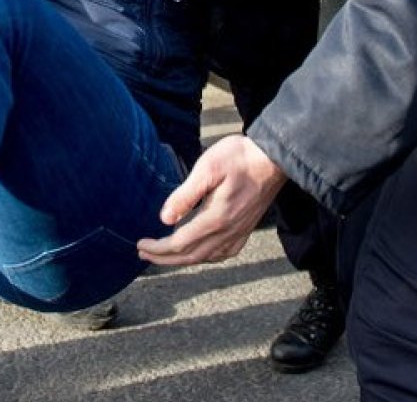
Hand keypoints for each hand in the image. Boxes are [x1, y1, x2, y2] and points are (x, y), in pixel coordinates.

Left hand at [137, 135, 286, 265]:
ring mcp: (239, 232)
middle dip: (164, 258)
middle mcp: (228, 231)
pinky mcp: (247, 229)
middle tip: (144, 254)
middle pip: (190, 256)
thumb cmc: (240, 157)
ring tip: (165, 256)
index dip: (158, 247)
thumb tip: (164, 219)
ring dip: (182, 260)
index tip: (140, 244)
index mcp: (216, 218)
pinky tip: (199, 252)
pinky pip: (223, 254)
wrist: (275, 158)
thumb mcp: (208, 168)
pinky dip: (205, 258)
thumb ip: (185, 195)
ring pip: (206, 257)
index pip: (179, 243)